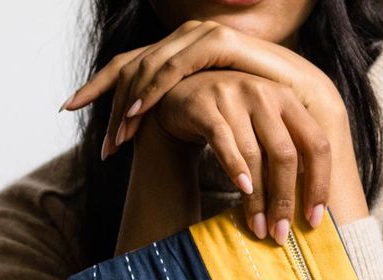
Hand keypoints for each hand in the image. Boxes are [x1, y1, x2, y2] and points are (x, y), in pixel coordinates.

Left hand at [61, 19, 343, 159]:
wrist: (311, 108)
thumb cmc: (272, 124)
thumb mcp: (223, 126)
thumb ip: (196, 124)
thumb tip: (161, 139)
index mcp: (187, 61)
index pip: (136, 68)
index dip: (103, 86)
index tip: (72, 106)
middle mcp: (190, 42)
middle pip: (135, 65)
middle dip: (110, 100)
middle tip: (95, 132)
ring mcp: (204, 37)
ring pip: (152, 65)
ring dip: (131, 100)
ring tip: (117, 135)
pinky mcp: (219, 41)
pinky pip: (177, 65)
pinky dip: (156, 87)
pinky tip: (140, 112)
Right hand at [138, 68, 335, 242]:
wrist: (183, 94)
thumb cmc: (234, 122)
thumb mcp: (265, 131)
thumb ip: (285, 158)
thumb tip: (306, 212)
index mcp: (289, 101)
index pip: (316, 145)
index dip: (319, 185)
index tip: (314, 220)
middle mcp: (265, 94)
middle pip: (285, 154)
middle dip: (284, 200)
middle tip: (280, 234)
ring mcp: (234, 94)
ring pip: (253, 154)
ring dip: (257, 198)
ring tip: (258, 227)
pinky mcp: (204, 104)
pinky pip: (221, 139)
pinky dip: (234, 166)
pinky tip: (243, 189)